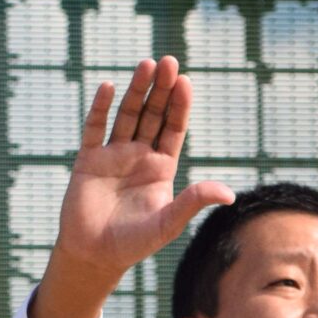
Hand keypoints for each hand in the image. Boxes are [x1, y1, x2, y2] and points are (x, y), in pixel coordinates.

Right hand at [31, 56, 233, 317]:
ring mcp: (113, 155)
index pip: (173, 128)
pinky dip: (101, 108)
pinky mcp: (88, 160)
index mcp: (161, 167)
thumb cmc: (133, 243)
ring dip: (135, 90)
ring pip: (127, 115)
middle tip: (169, 61)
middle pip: (152, 114)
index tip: (185, 82)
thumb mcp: (168, 222)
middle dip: (160, 89)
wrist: (94, 256)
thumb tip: (228, 194)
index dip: (179, 105)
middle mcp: (139, 156)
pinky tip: (109, 87)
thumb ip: (193, 202)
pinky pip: (95, 128)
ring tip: (146, 64)